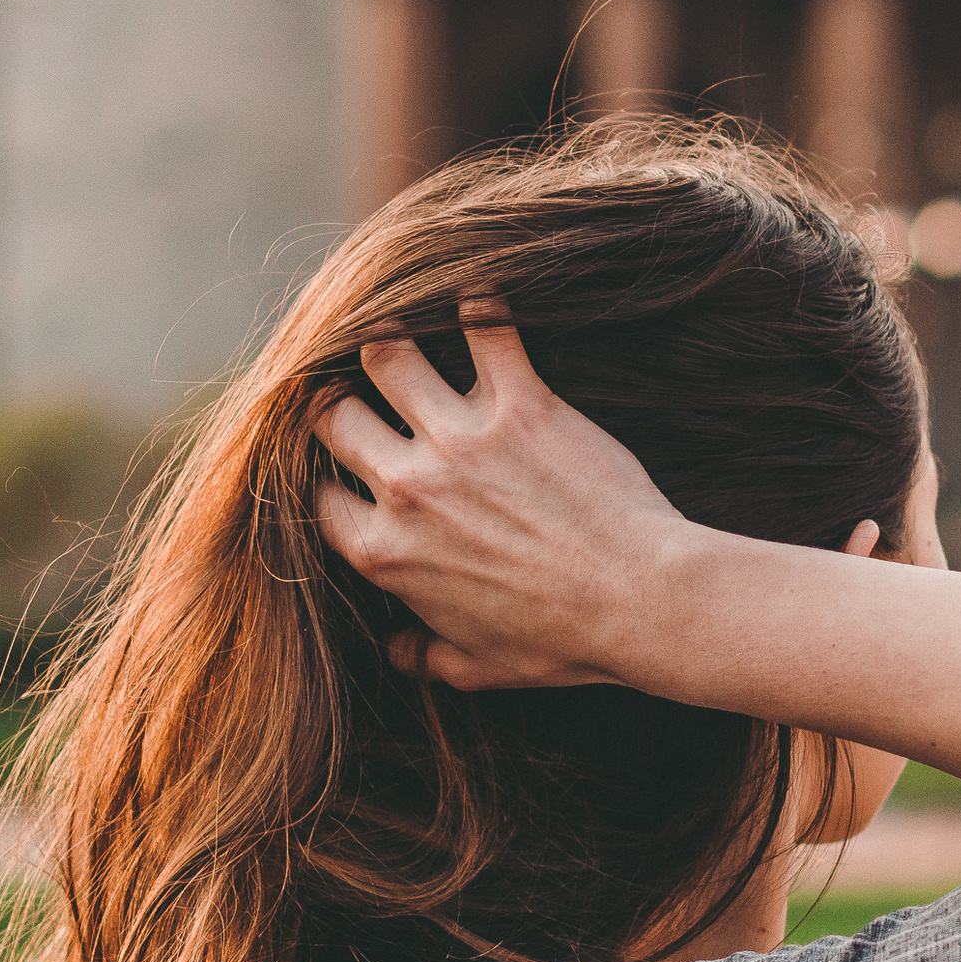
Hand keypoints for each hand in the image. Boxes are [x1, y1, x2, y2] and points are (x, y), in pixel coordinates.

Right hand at [312, 301, 687, 690]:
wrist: (642, 604)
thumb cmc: (565, 642)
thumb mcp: (481, 667)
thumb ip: (427, 657)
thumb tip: (398, 653)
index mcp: (385, 553)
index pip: (317, 494)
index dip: (325, 475)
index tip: (344, 463)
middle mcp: (408, 489)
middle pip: (333, 415)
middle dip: (339, 401)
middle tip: (364, 390)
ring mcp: (461, 440)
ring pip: (386, 355)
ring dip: (392, 341)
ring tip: (405, 331)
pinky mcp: (521, 404)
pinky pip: (484, 327)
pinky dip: (480, 303)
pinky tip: (479, 294)